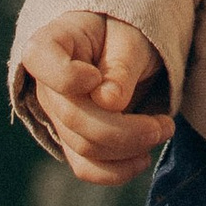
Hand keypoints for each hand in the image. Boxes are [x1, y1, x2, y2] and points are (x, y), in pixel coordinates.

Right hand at [23, 11, 174, 180]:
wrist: (125, 49)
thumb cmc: (125, 34)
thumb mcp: (131, 39)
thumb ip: (121, 66)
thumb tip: (109, 102)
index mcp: (52, 43)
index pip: (39, 58)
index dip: (66, 75)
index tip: (95, 76)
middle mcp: (46, 83)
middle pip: (73, 116)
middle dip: (124, 128)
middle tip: (165, 123)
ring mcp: (56, 116)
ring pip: (83, 147)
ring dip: (129, 148)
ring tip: (164, 130)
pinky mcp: (72, 141)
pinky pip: (86, 167)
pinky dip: (117, 170)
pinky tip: (143, 158)